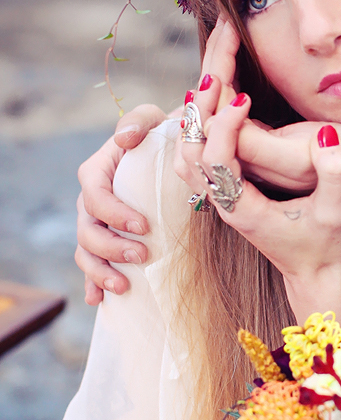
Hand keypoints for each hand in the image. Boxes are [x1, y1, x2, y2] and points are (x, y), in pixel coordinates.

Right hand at [75, 16, 240, 303]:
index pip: (104, 159)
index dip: (114, 166)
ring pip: (85, 235)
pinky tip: (108, 300)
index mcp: (125, 154)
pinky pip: (92, 265)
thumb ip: (212, 90)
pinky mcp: (113, 244)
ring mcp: (105, 214)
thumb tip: (221, 55)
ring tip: (133, 269)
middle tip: (144, 233)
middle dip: (110, 217)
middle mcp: (108, 181)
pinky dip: (96, 283)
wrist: (207, 181)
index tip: (136, 183)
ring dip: (103, 254)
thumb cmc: (205, 147)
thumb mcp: (210, 123)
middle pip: (87, 199)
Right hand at [75, 133, 153, 303]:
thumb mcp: (154, 119)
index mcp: (97, 173)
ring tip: (124, 286)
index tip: (143, 225)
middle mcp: (92, 202)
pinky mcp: (109, 243)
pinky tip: (99, 300)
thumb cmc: (163, 135)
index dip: (113, 213)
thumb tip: (124, 138)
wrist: (174, 156)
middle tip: (142, 256)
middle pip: (87, 230)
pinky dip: (94, 285)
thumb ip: (138, 122)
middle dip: (111, 248)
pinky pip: (94, 267)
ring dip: (101, 272)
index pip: (94, 195)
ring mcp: (98, 225)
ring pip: (87, 253)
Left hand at [175, 87, 340, 326]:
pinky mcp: (227, 197)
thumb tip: (328, 137)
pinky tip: (213, 111)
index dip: (226, 125)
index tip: (243, 96)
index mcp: (244, 209)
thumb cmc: (325, 248)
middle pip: (191, 153)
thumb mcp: (335, 213)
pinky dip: (199, 134)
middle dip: (200, 113)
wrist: (314, 277)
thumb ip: (333, 176)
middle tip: (214, 75)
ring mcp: (222, 202)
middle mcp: (225, 205)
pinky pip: (198, 161)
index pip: (218, 159)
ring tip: (209, 87)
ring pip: (187, 157)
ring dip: (195, 122)